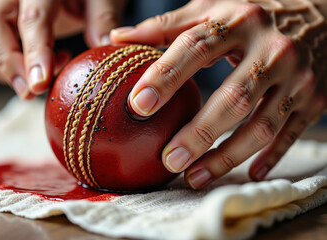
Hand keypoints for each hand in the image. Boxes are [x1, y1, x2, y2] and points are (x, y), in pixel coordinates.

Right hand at [0, 0, 123, 98]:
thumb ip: (103, 16)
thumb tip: (103, 44)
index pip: (32, 18)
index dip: (35, 53)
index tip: (40, 84)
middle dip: (10, 64)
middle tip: (33, 91)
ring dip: (5, 69)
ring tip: (44, 76)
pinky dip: (0, 69)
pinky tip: (30, 71)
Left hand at [111, 0, 326, 187]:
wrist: (321, 15)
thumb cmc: (252, 15)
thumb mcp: (211, 9)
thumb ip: (167, 26)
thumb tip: (118, 40)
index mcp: (239, 20)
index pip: (196, 47)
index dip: (166, 76)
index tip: (138, 105)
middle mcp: (272, 50)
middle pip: (233, 97)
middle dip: (199, 133)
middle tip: (169, 160)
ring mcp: (297, 78)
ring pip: (262, 125)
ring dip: (226, 156)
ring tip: (193, 176)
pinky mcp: (314, 100)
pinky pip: (289, 134)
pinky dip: (270, 157)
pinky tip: (248, 173)